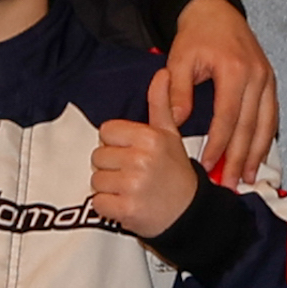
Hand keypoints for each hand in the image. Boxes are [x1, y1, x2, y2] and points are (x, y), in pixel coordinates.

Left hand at [91, 70, 199, 237]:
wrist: (191, 215)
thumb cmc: (177, 175)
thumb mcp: (171, 137)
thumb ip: (161, 105)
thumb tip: (161, 72)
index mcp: (150, 138)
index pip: (107, 132)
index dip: (117, 144)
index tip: (134, 154)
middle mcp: (141, 159)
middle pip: (98, 156)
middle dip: (112, 167)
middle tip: (135, 175)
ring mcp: (133, 185)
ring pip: (95, 180)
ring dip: (110, 188)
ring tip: (133, 189)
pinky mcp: (125, 209)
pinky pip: (98, 202)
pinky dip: (109, 207)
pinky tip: (128, 204)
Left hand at [167, 0, 276, 186]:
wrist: (214, 12)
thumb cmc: (195, 35)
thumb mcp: (179, 60)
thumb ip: (178, 92)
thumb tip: (176, 122)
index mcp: (234, 71)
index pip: (227, 117)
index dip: (218, 144)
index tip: (208, 164)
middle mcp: (256, 76)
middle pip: (250, 125)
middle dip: (240, 156)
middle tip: (231, 180)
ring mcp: (267, 78)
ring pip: (266, 122)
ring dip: (257, 151)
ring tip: (248, 175)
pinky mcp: (269, 81)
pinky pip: (271, 114)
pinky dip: (266, 136)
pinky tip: (259, 153)